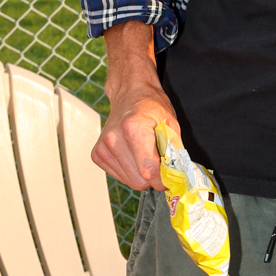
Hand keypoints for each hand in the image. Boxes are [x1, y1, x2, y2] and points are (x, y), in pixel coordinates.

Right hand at [91, 21, 180, 190]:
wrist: (129, 94)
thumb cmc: (151, 107)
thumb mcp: (171, 124)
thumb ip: (175, 152)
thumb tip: (178, 177)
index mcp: (133, 128)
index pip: (149, 171)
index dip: (163, 180)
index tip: (171, 178)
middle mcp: (114, 139)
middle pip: (139, 181)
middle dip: (153, 177)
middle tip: (159, 162)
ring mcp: (103, 147)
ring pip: (129, 181)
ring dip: (141, 174)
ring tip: (144, 154)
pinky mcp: (97, 154)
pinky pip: (119, 177)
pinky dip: (130, 171)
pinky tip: (133, 154)